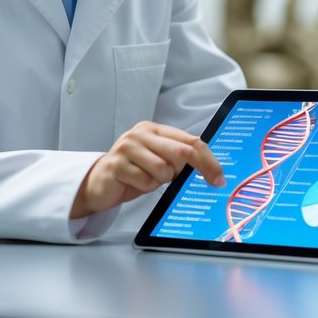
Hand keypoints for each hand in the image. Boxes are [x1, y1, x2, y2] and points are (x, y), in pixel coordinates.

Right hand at [71, 122, 223, 217]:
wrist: (98, 183)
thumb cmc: (132, 172)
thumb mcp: (157, 160)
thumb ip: (177, 158)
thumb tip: (209, 169)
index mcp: (153, 129)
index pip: (190, 141)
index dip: (208, 160)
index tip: (219, 178)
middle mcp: (140, 134)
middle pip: (181, 153)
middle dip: (189, 171)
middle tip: (183, 182)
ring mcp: (127, 148)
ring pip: (163, 169)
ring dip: (159, 181)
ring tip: (147, 178)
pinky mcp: (117, 165)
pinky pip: (146, 181)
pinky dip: (145, 187)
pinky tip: (134, 182)